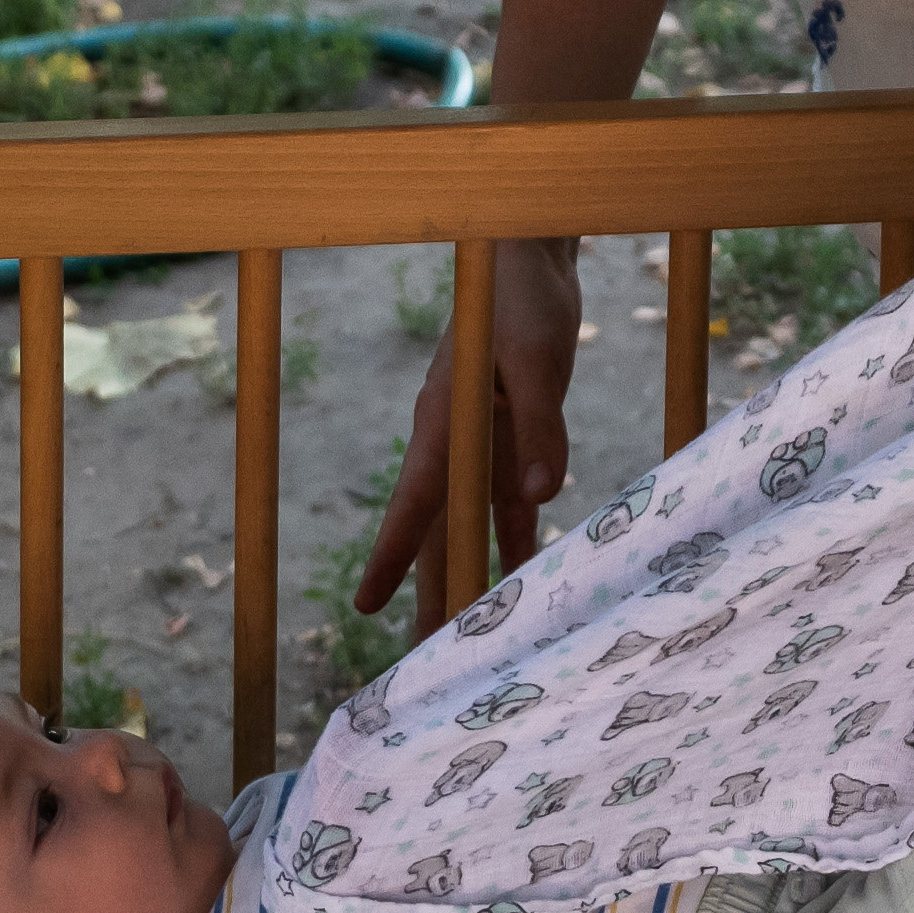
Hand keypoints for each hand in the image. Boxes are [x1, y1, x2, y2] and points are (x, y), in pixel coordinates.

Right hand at [349, 233, 586, 623]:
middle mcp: (454, 440)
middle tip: (424, 658)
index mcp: (444, 421)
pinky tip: (523, 581)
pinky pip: (511, 502)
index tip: (368, 607)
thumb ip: (541, 424)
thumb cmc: (521, 296)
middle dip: (431, 591)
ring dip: (473, 576)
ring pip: (471, 525)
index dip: (395, 555)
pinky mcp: (514, 436)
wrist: (528, 254)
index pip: (416, 502)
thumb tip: (545, 494)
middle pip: (439, 529)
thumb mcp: (537, 356)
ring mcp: (481, 441)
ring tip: (467, 638)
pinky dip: (515, 540)